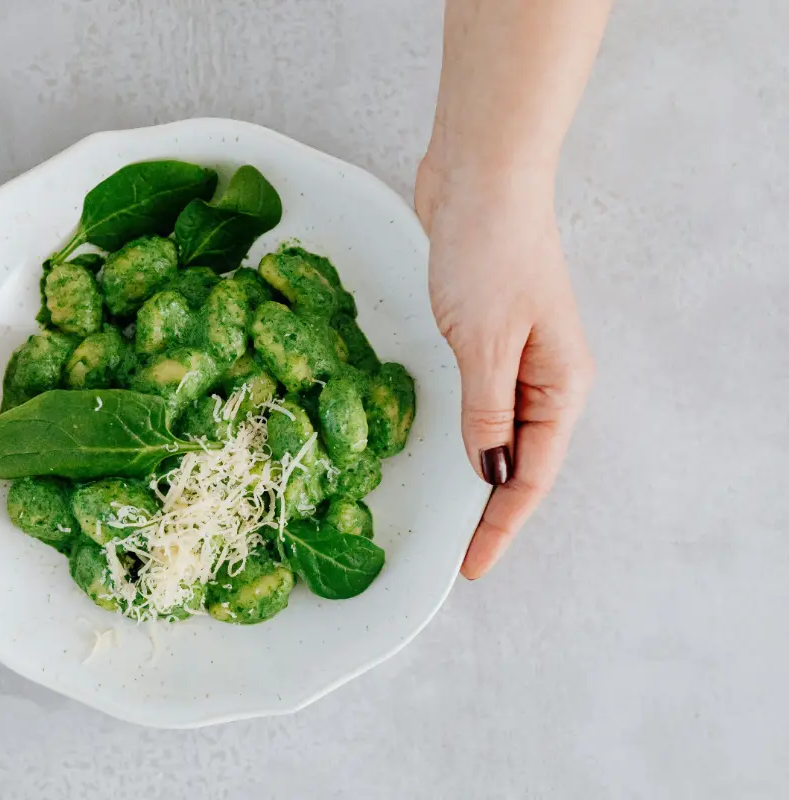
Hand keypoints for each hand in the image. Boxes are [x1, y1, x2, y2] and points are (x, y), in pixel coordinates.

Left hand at [415, 156, 594, 578]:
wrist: (479, 178)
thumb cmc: (490, 252)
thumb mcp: (484, 342)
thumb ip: (486, 412)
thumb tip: (489, 472)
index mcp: (561, 384)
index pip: (531, 475)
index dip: (501, 525)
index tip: (471, 565)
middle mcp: (546, 377)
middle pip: (522, 461)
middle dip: (493, 510)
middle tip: (458, 554)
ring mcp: (517, 356)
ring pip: (500, 433)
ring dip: (479, 474)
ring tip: (451, 519)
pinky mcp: (486, 336)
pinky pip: (479, 400)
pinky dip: (465, 430)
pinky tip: (447, 450)